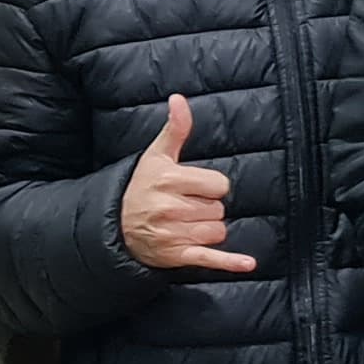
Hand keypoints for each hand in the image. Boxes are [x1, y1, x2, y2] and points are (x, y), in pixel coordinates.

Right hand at [120, 95, 250, 274]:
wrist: (115, 226)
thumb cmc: (141, 187)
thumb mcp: (156, 156)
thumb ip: (175, 128)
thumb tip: (179, 99)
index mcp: (170, 181)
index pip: (220, 185)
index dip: (211, 186)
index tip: (194, 188)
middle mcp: (170, 208)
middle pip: (219, 209)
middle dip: (207, 208)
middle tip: (184, 206)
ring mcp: (173, 234)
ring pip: (218, 231)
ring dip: (207, 229)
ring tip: (184, 224)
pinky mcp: (176, 256)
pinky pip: (210, 258)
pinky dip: (229, 262)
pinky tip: (248, 264)